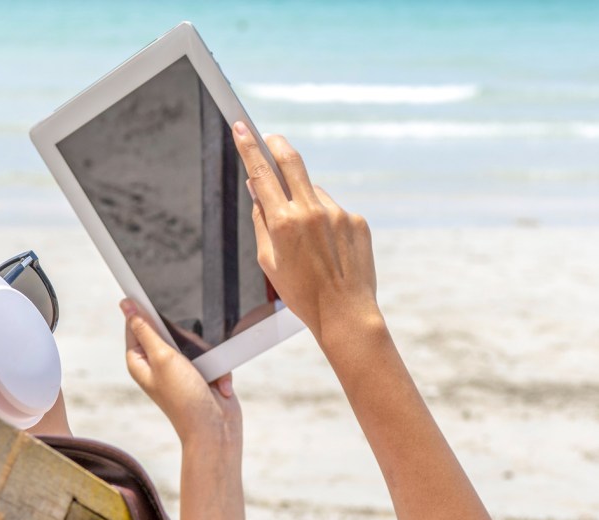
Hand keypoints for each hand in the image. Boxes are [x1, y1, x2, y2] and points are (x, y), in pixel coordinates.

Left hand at [121, 299, 241, 446]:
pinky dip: (217, 368)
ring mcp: (179, 370)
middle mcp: (157, 364)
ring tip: (205, 373)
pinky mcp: (200, 374)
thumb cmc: (185, 398)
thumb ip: (146, 329)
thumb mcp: (162, 357)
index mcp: (139, 361)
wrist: (215, 429)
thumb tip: (126, 304)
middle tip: (187, 354)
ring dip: (206, 355)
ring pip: (194, 342)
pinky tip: (216, 384)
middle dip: (186, 338)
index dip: (145, 311)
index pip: (135, 324)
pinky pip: (211, 357)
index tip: (155, 297)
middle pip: (169, 329)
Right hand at [232, 123, 379, 342]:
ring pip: (314, 193)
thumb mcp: (268, 261)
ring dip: (305, 202)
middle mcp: (311, 211)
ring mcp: (337, 213)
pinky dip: (326, 221)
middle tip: (269, 138)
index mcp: (283, 222)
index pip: (261, 173)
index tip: (241, 127)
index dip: (249, 146)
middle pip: (291, 161)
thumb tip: (257, 190)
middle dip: (277, 144)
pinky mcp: (357, 220)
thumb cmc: (301, 293)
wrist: (345, 313)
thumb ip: (261, 221)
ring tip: (309, 241)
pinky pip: (334, 211)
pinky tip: (329, 250)